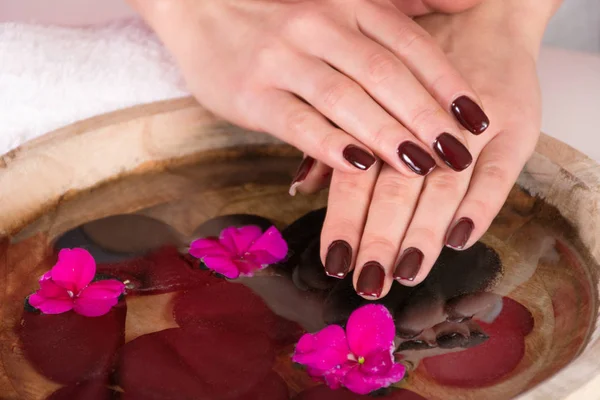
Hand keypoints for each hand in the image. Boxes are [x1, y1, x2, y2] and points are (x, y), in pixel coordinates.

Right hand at [129, 0, 487, 177]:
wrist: (197, 4)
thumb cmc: (276, 10)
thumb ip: (402, 5)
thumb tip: (468, 3)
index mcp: (348, 4)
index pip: (410, 45)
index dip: (447, 83)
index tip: (477, 120)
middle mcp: (319, 26)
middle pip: (385, 74)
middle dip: (426, 117)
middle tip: (459, 155)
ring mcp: (283, 59)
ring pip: (345, 99)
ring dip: (386, 134)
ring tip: (422, 166)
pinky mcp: (251, 94)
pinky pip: (296, 121)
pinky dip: (329, 145)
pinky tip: (357, 168)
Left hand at [297, 0, 557, 298]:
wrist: (482, 17)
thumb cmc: (412, 66)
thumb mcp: (366, 90)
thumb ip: (337, 139)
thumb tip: (301, 186)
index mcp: (378, 114)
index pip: (356, 175)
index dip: (345, 220)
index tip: (335, 262)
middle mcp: (420, 120)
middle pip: (395, 186)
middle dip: (381, 237)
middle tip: (369, 281)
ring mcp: (470, 125)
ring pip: (440, 184)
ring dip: (423, 231)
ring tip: (407, 272)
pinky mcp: (515, 126)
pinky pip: (498, 172)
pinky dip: (479, 206)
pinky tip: (461, 238)